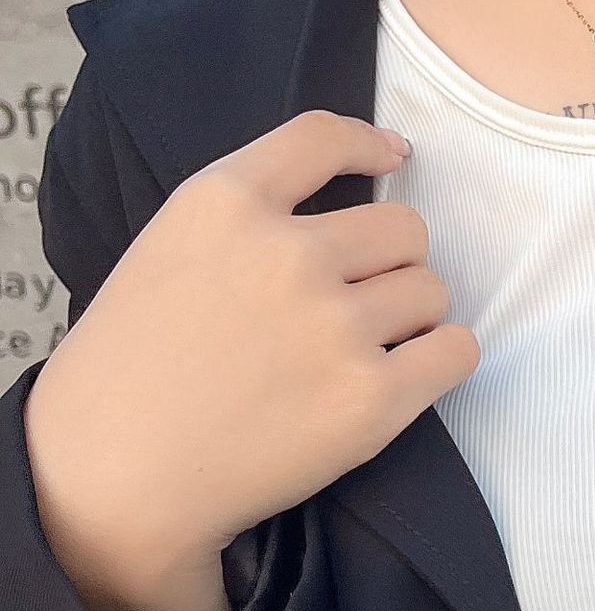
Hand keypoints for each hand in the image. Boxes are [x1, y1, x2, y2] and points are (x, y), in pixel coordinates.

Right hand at [24, 110, 473, 610]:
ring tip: (359, 350)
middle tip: (355, 302)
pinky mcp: (372, 396)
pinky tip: (406, 374)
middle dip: (392, 262)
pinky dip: (441, 359)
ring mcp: (335, 326)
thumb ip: (253, 215)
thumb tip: (356, 191)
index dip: (372, 145)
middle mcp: (287, 254)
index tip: (394, 156)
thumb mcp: (173, 249)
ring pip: (432, 291)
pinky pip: (456, 350)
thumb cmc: (140, 366)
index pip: (324, 137)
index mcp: (225, 204)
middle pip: (405, 228)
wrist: (120, 472)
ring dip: (411, 317)